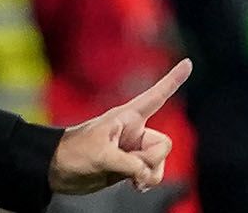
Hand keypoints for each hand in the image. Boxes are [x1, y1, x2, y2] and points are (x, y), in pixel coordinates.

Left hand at [48, 59, 191, 195]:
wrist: (57, 170)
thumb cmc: (74, 152)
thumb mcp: (102, 155)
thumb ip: (130, 164)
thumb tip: (146, 175)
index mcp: (127, 117)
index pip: (156, 96)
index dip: (173, 80)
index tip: (189, 62)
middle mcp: (134, 131)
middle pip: (164, 145)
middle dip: (151, 160)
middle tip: (129, 166)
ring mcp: (132, 149)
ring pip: (159, 162)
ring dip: (149, 174)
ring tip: (130, 180)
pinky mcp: (129, 166)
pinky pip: (151, 173)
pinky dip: (147, 181)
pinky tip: (135, 186)